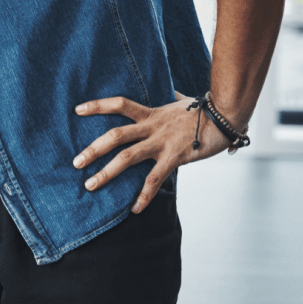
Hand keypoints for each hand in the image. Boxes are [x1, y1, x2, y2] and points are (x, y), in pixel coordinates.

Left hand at [73, 92, 228, 213]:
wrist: (227, 116)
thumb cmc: (206, 110)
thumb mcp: (183, 102)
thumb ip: (172, 100)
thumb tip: (173, 94)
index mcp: (151, 113)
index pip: (119, 104)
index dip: (97, 106)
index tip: (77, 110)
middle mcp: (152, 127)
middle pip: (115, 136)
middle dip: (93, 149)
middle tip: (75, 162)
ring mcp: (162, 143)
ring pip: (127, 158)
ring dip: (106, 172)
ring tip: (89, 185)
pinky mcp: (175, 158)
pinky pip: (155, 179)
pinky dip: (143, 196)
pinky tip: (134, 209)